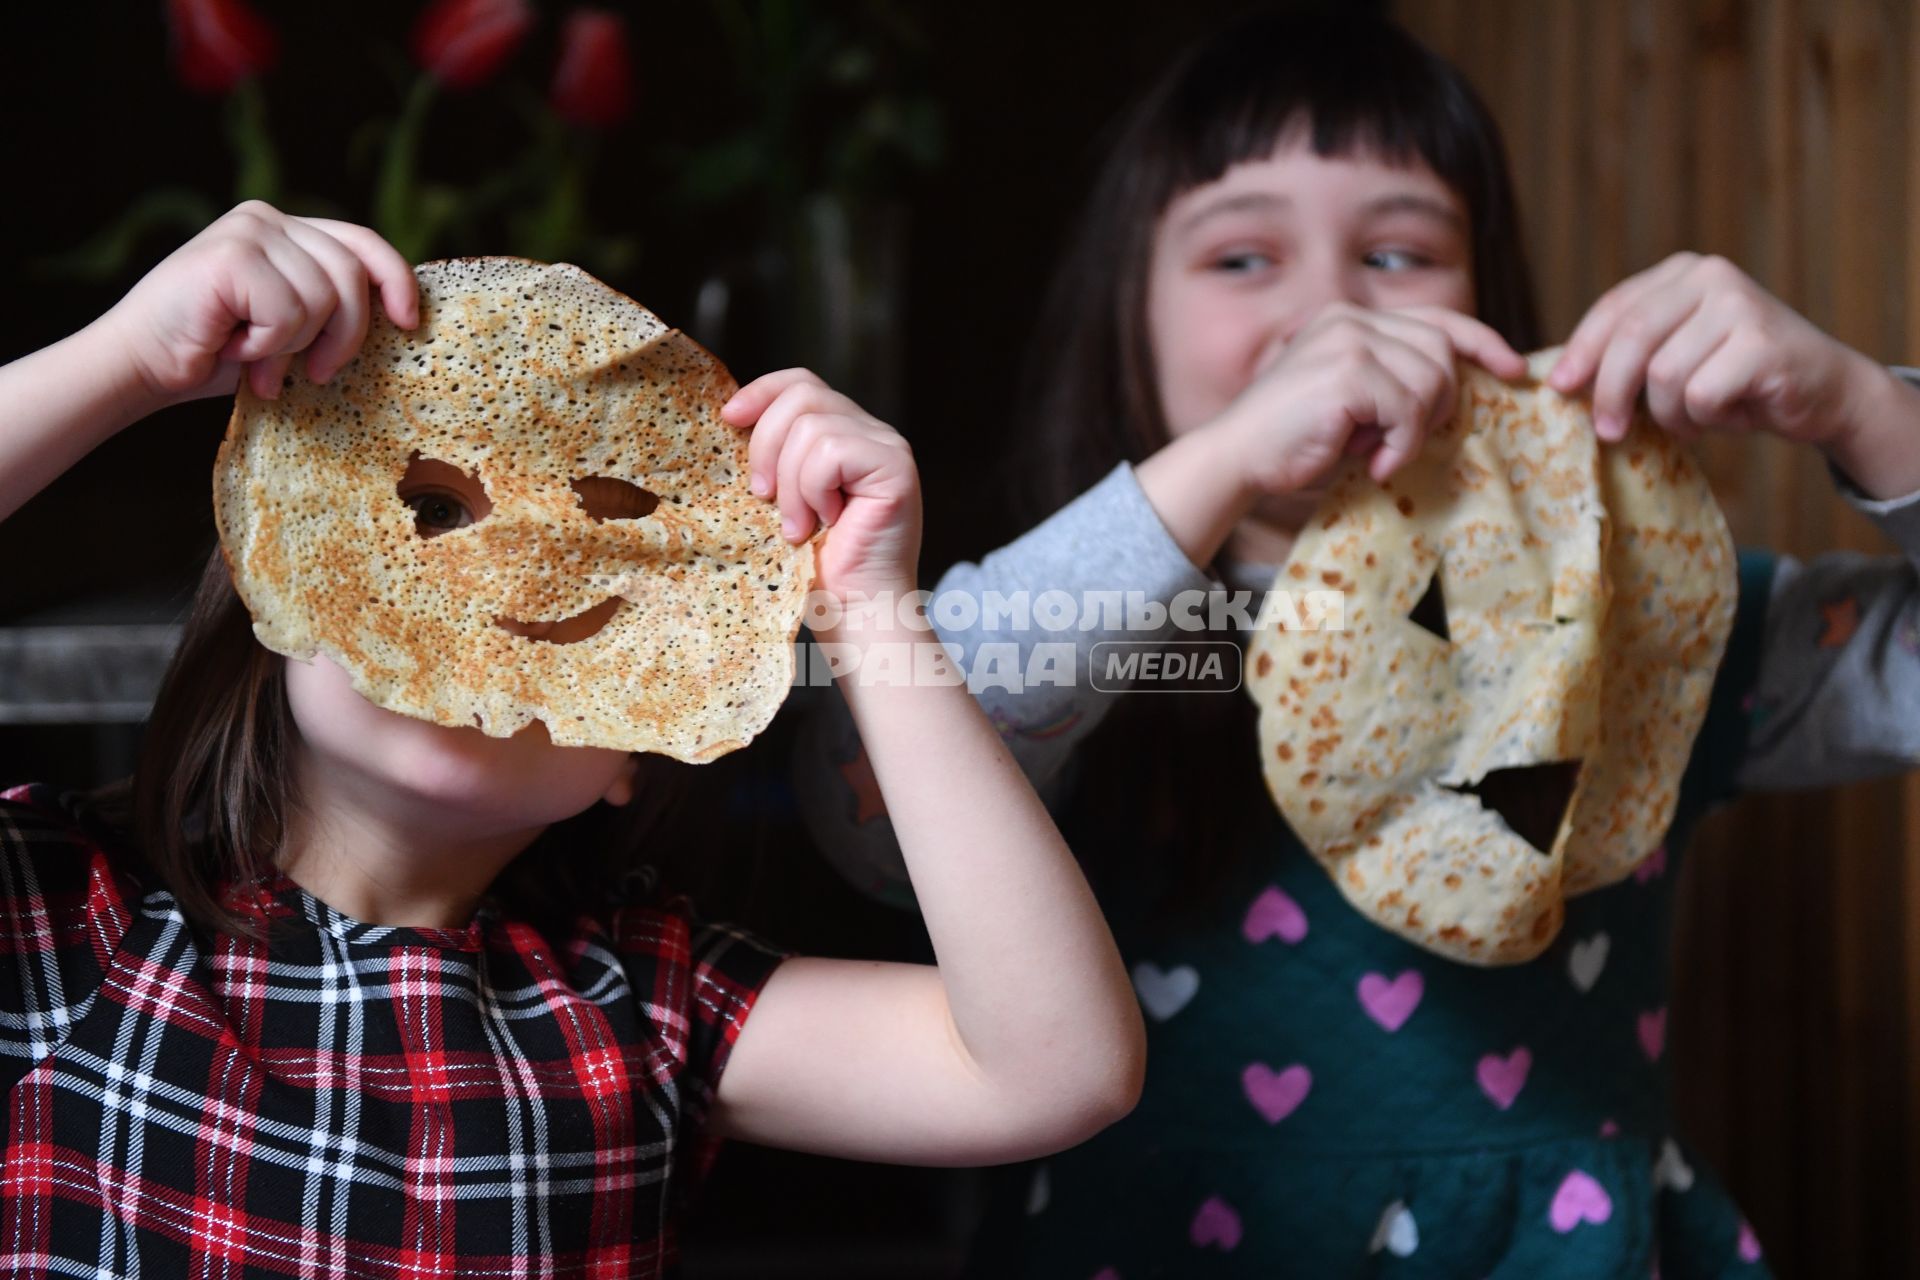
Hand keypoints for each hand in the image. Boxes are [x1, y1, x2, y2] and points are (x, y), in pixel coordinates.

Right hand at [100, 200, 417, 409]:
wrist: (143, 365)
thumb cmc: (217, 352)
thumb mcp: (288, 327)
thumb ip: (327, 306)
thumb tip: (396, 315)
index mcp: (287, 232)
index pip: (362, 242)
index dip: (395, 279)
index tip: (407, 322)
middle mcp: (268, 219)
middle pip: (351, 275)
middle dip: (344, 337)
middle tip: (313, 375)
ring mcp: (248, 231)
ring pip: (322, 299)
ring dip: (293, 346)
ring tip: (255, 358)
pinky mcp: (231, 255)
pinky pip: (288, 312)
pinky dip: (266, 346)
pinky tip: (232, 346)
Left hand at [722, 368, 921, 605]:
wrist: (854, 612)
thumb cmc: (817, 567)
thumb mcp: (782, 497)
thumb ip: (775, 455)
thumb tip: (731, 417)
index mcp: (844, 433)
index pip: (800, 383)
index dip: (761, 393)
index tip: (727, 419)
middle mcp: (871, 432)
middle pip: (802, 395)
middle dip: (767, 446)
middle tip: (763, 497)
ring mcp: (887, 447)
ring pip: (812, 426)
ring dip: (792, 484)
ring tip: (799, 525)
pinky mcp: (896, 466)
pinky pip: (831, 452)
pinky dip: (814, 490)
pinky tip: (827, 522)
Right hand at [1208, 302, 1525, 494]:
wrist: (1237, 456)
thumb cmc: (1292, 438)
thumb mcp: (1352, 400)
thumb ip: (1392, 381)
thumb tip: (1456, 387)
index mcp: (1351, 320)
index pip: (1437, 319)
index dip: (1483, 341)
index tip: (1515, 369)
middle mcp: (1351, 320)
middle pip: (1442, 352)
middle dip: (1439, 403)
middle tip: (1402, 441)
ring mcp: (1348, 342)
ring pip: (1431, 380)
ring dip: (1414, 429)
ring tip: (1379, 452)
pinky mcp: (1348, 373)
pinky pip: (1409, 409)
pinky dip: (1400, 444)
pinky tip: (1372, 462)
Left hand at [1548, 252, 1884, 447]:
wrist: (1824, 390)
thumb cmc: (1737, 378)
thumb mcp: (1677, 355)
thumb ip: (1631, 354)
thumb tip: (1559, 379)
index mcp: (1683, 273)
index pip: (1614, 308)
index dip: (1581, 350)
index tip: (1558, 387)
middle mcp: (1710, 277)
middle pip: (1631, 338)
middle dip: (1609, 391)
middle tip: (1608, 431)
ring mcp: (1738, 304)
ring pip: (1663, 374)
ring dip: (1670, 414)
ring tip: (1694, 419)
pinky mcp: (1761, 342)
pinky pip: (1700, 395)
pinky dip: (1704, 419)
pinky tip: (1727, 415)